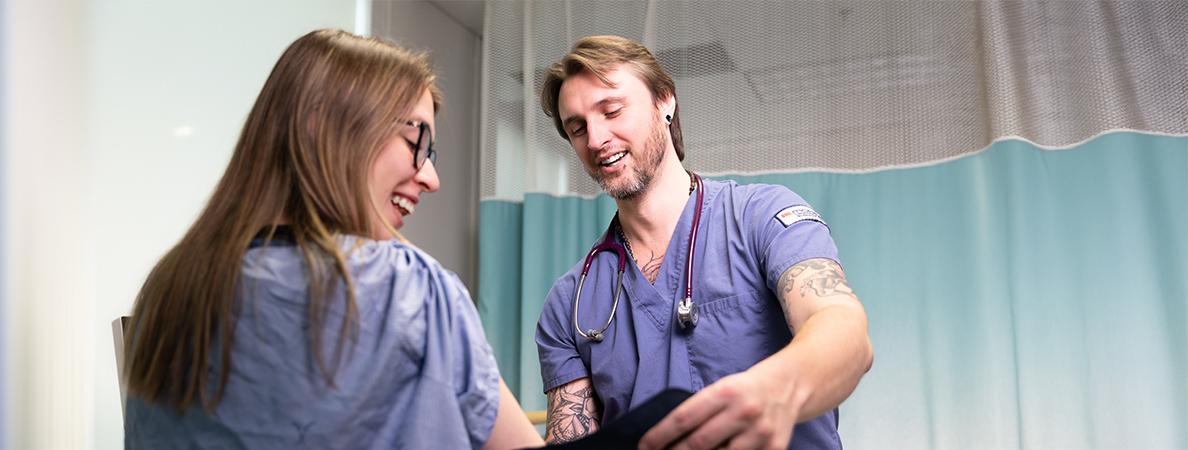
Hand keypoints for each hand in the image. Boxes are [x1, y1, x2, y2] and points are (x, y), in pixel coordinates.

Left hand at [638, 364, 800, 449]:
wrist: (792, 384)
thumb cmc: (748, 388)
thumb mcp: (723, 388)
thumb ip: (701, 410)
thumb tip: (670, 437)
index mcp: (726, 392)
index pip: (683, 418)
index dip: (659, 436)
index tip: (644, 446)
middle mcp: (743, 412)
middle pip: (697, 444)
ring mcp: (760, 433)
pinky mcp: (775, 449)